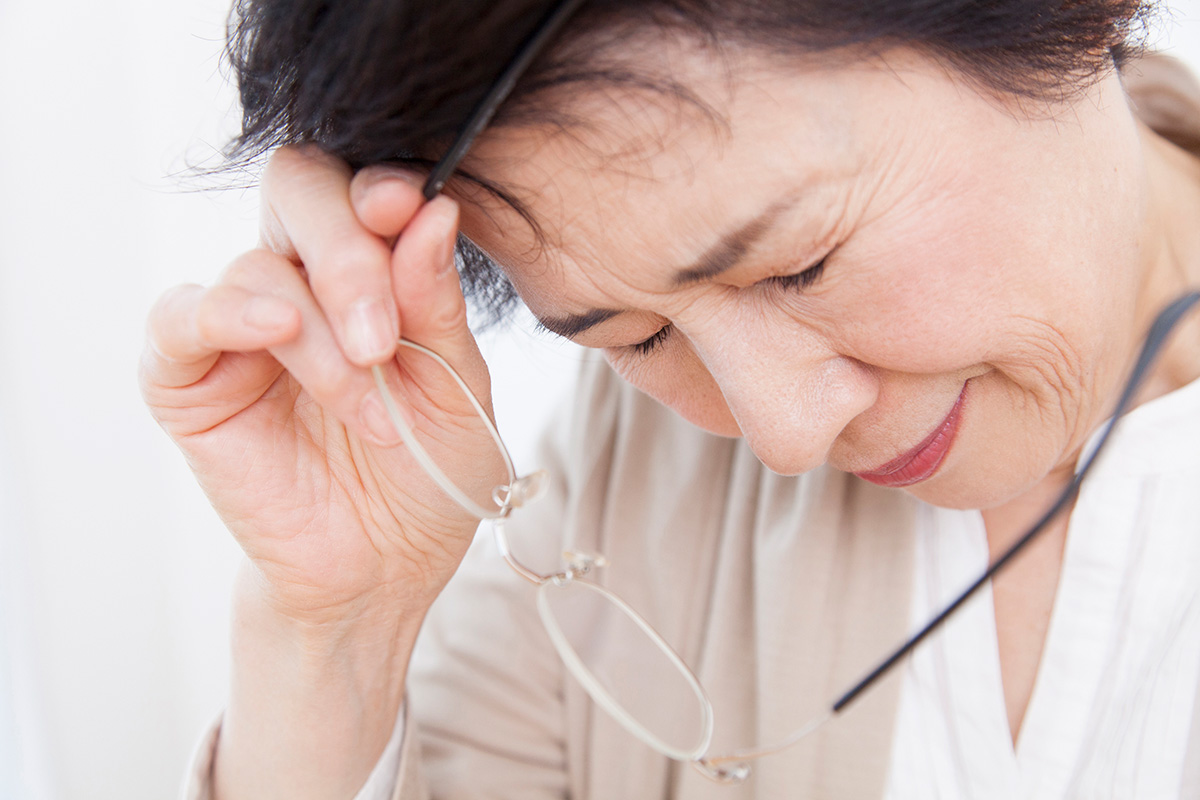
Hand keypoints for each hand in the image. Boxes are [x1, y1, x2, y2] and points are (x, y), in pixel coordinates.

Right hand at [140, 145, 498, 624]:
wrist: (385, 567)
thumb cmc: (429, 470)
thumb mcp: (456, 385)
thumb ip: (435, 301)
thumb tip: (431, 208)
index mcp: (370, 268)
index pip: (361, 187)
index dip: (380, 187)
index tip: (408, 207)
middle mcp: (302, 280)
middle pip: (300, 193)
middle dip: (348, 255)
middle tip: (384, 338)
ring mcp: (241, 324)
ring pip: (260, 269)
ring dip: (321, 335)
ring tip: (366, 409)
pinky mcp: (189, 377)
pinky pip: (181, 316)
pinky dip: (226, 312)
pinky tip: (275, 330)